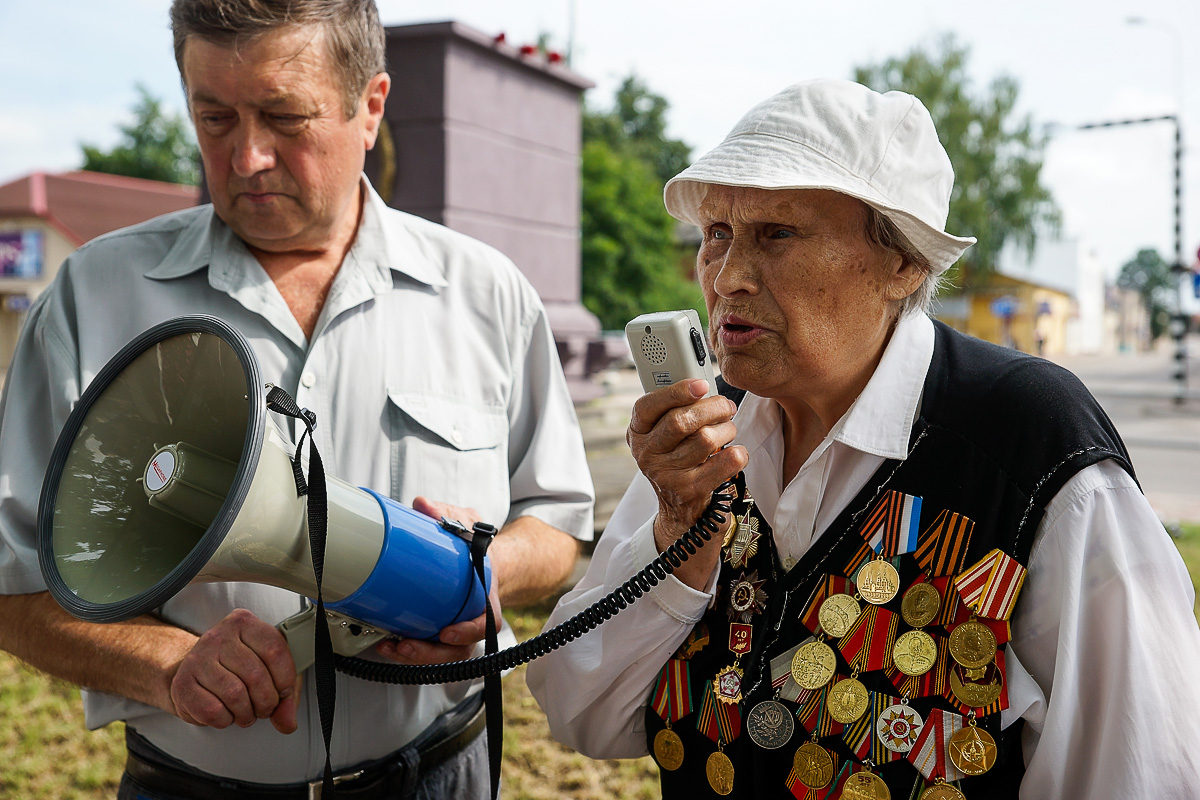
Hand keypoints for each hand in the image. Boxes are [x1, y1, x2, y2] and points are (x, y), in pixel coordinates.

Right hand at [169, 608, 297, 733]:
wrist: (196, 673)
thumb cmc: (237, 669)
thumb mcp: (267, 670)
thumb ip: (285, 695)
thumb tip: (288, 723)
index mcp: (243, 623)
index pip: (275, 650)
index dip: (285, 678)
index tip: (284, 691)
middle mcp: (218, 636)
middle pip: (256, 676)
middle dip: (267, 702)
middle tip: (265, 709)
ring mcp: (197, 659)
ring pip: (235, 695)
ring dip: (246, 714)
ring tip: (246, 713)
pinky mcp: (182, 684)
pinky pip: (213, 711)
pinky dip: (225, 720)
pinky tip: (226, 714)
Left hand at [375, 496, 500, 664]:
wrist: (480, 555)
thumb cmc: (474, 543)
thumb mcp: (466, 521)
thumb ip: (447, 513)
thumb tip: (423, 505)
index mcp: (487, 594)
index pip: (488, 622)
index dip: (469, 631)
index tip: (446, 631)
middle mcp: (474, 616)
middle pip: (461, 649)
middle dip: (432, 653)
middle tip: (407, 645)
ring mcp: (457, 627)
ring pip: (444, 655)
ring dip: (417, 656)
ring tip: (392, 647)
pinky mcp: (438, 630)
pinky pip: (429, 647)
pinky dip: (408, 650)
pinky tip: (387, 642)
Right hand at [628, 378, 747, 588]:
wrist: (681, 511)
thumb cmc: (679, 460)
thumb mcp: (665, 435)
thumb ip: (676, 409)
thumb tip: (702, 386)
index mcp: (638, 433)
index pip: (648, 406)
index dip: (676, 392)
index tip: (701, 385)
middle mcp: (646, 454)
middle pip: (681, 421)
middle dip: (713, 408)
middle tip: (726, 407)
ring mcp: (666, 475)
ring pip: (706, 439)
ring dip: (727, 430)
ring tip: (729, 431)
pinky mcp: (689, 491)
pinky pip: (725, 463)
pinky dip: (738, 454)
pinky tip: (736, 453)